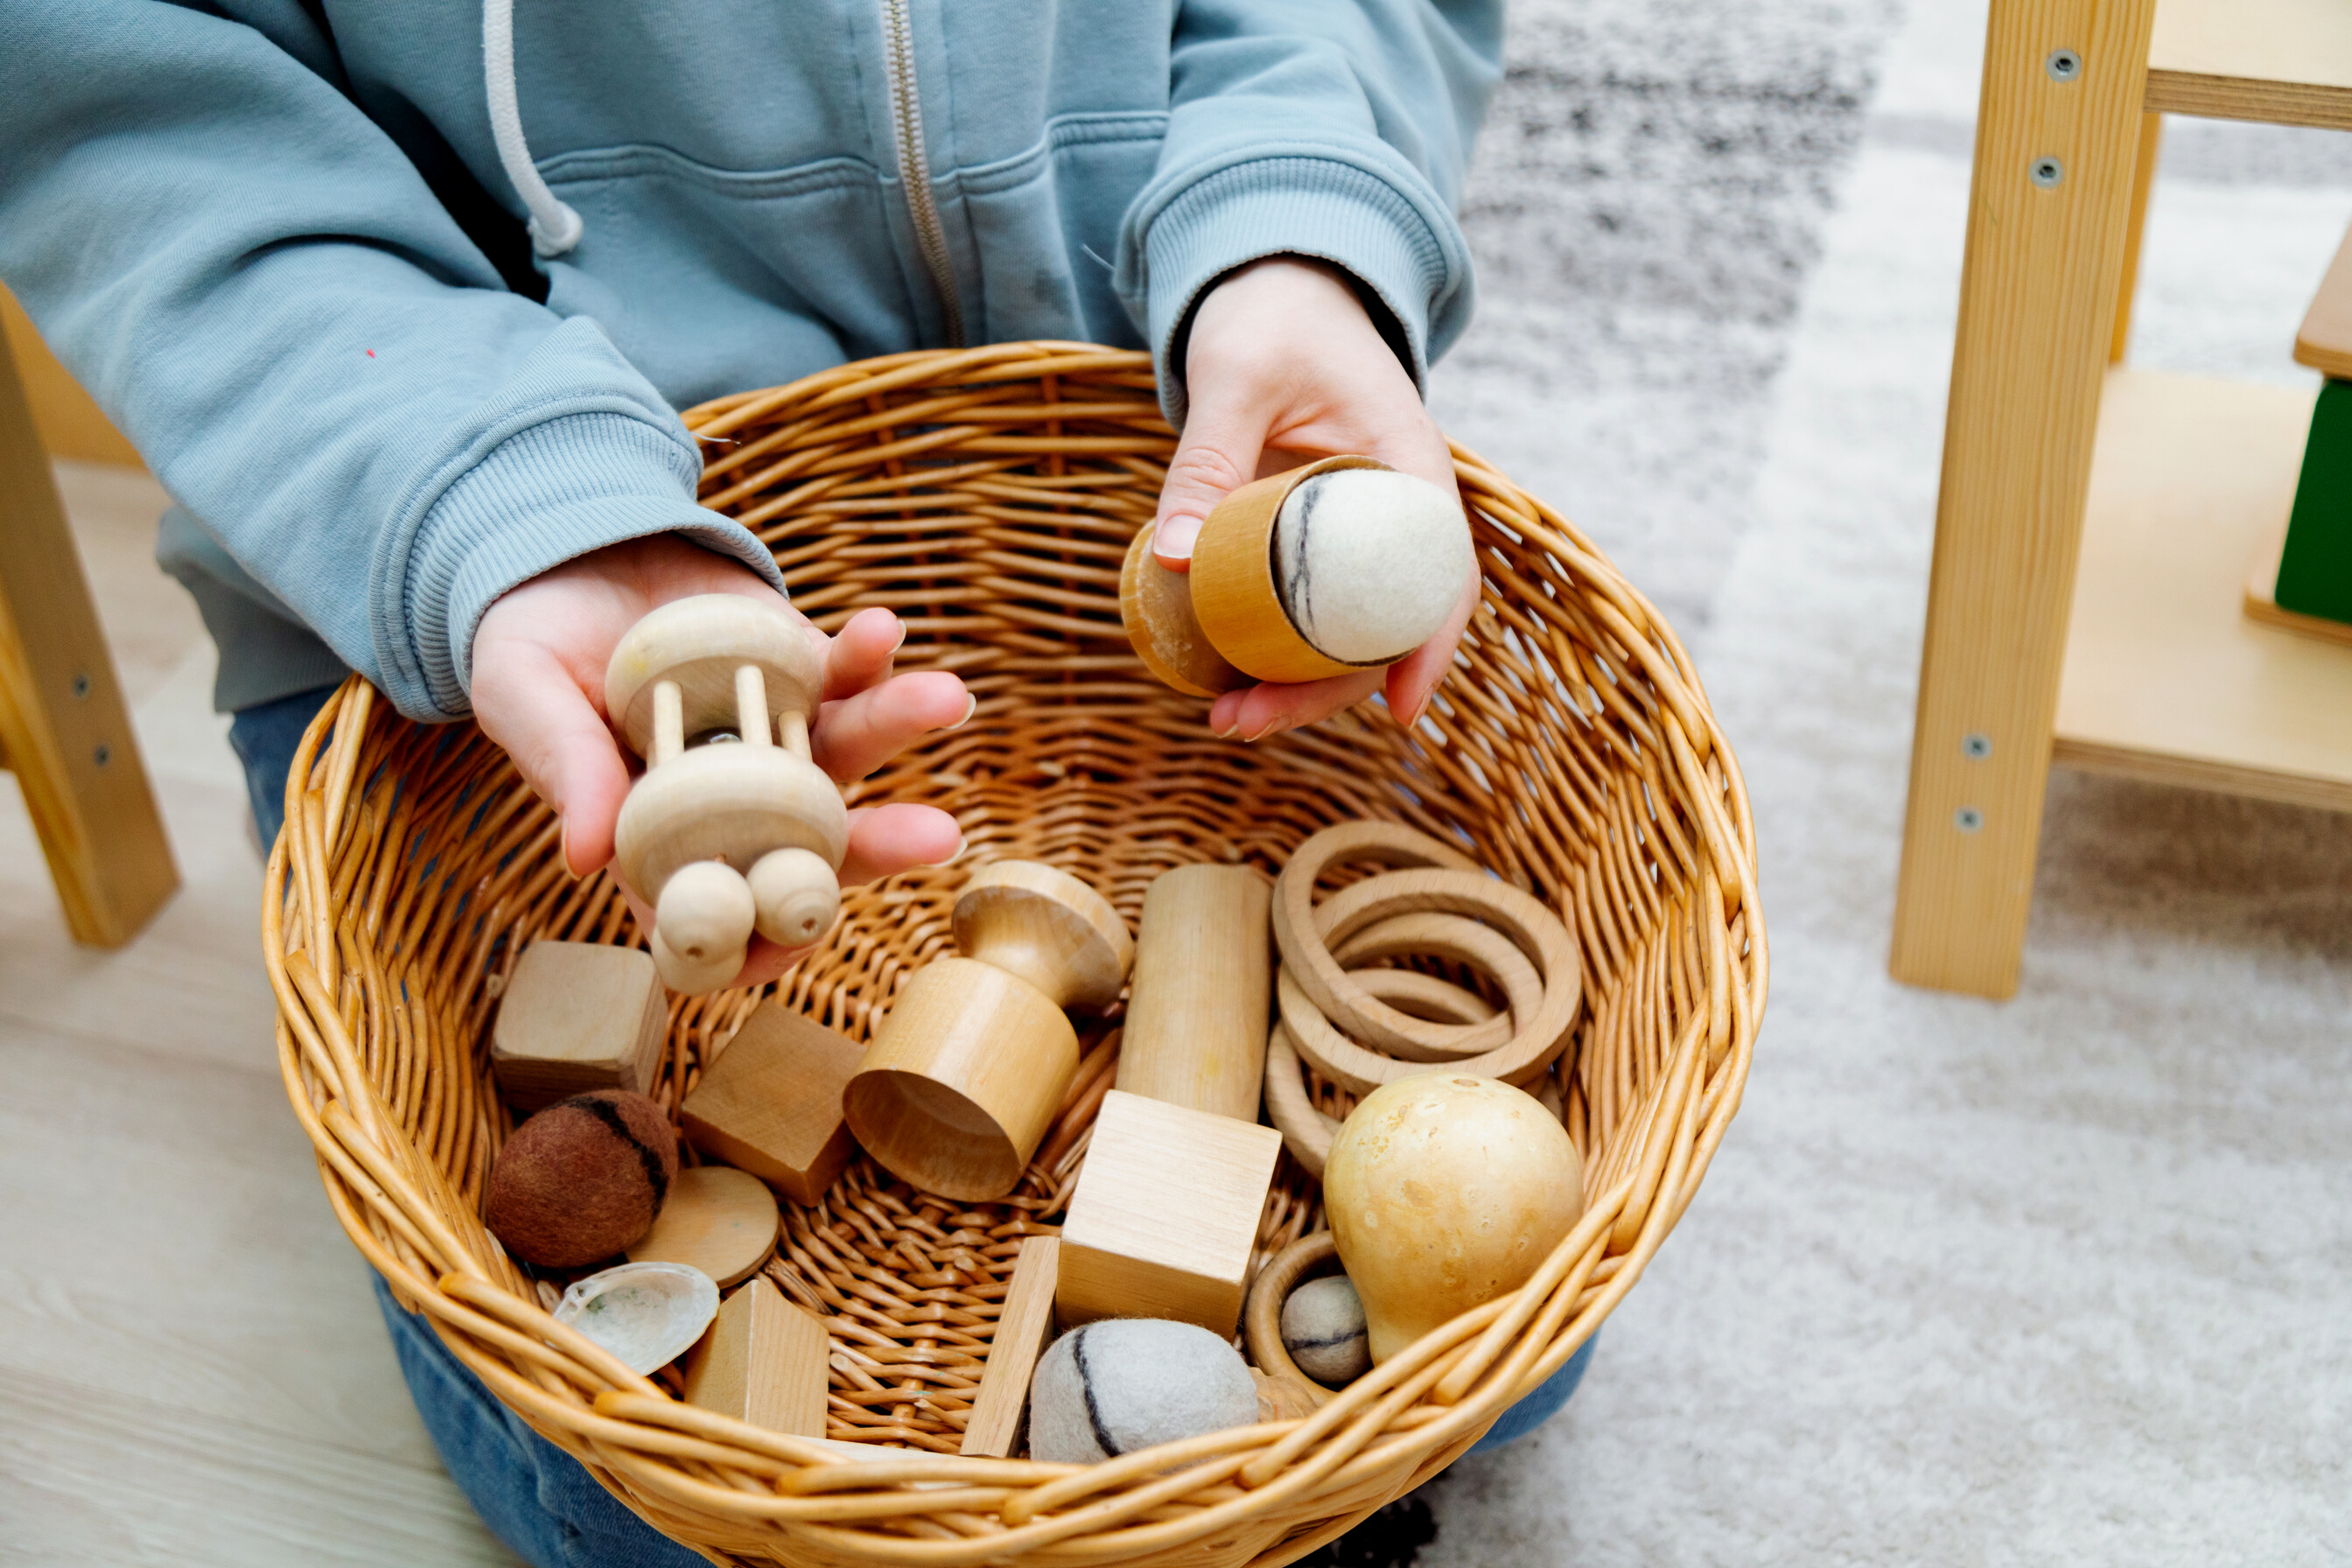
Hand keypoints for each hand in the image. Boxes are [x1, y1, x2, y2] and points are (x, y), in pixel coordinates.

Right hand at [472, 534, 970, 985]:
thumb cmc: (531, 645)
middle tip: (935, 835)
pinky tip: (882, 628)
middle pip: (813, 847)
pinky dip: (868, 654)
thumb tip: (586, 858)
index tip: (791, 941)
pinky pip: (846, 673)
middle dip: (876, 846)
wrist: (569, 556)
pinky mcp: (803, 673)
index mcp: (661, 841)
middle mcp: (737, 806)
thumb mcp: (522, 697)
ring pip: (848, 755)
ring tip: (943, 697)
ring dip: (897, 730)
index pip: (720, 917)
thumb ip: (563, 768)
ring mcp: (780, 739)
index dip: (758, 944)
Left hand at [1151, 256, 1474, 741]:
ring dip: (1297, 685)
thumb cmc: (1270, 318)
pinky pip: (1309, 611)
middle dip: (1327, 690)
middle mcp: (1396, 510)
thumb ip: (1208, 462)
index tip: (1401, 711)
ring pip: (1348, 631)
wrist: (1275, 288)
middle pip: (1389, 625)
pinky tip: (1223, 682)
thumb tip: (1172, 560)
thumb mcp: (1234, 379)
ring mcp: (1357, 532)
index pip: (1441, 573)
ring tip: (1226, 721)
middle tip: (1245, 724)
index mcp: (1408, 466)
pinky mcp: (1316, 542)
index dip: (1429, 648)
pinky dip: (1276, 652)